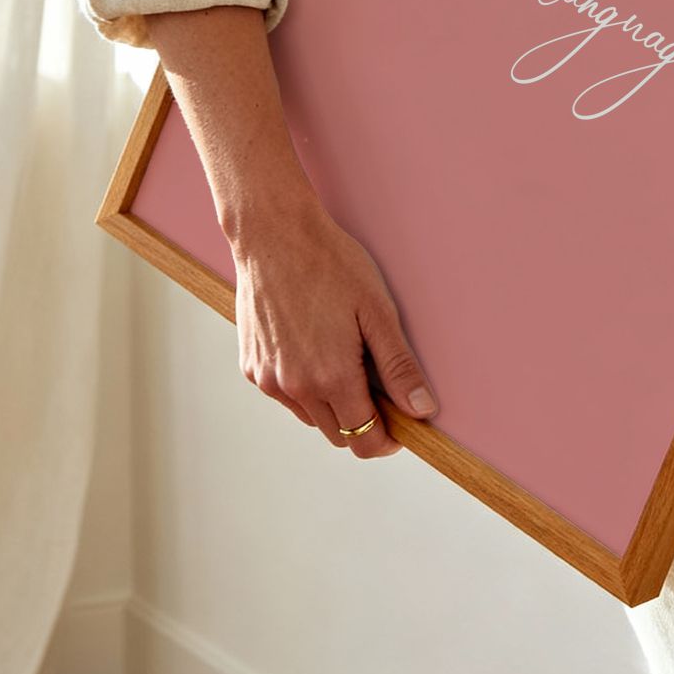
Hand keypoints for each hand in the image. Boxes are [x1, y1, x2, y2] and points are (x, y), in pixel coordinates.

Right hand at [231, 193, 439, 457]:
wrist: (273, 233)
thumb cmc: (330, 264)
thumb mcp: (377, 310)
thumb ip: (398, 366)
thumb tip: (422, 410)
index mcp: (331, 378)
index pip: (364, 440)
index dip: (388, 440)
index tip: (402, 424)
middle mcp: (295, 388)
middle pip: (338, 434)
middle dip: (364, 421)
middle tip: (380, 384)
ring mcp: (268, 380)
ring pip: (311, 417)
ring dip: (333, 405)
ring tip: (347, 358)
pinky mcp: (251, 368)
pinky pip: (285, 395)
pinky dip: (305, 387)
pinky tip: (316, 348)